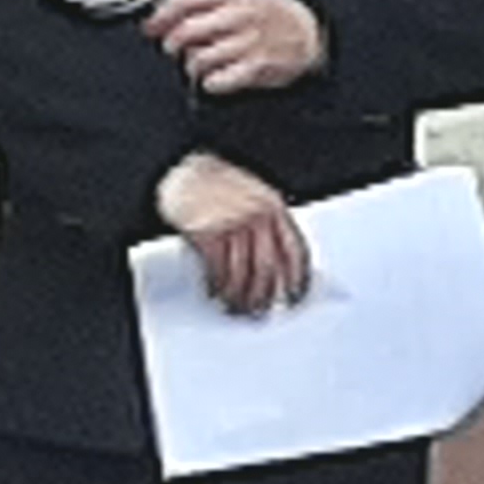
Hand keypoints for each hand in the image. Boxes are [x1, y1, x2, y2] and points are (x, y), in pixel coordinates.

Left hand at [147, 0, 325, 94]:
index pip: (185, 1)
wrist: (306, 31)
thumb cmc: (268, 13)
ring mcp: (248, 42)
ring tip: (201, 63)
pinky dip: (211, 82)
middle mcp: (239, 16)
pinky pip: (218, 81)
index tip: (152, 26)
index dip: (162, 16)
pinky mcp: (255, 67)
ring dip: (193, 65)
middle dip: (173, 43)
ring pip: (199, 59)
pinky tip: (216, 76)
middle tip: (175, 48)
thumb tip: (160, 16)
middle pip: (187, 32)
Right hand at [155, 151, 310, 313]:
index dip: (298, 279)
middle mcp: (256, 215)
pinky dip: (216, 287)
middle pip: (267, 268)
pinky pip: (216, 270)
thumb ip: (268, 225)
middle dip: (264, 295)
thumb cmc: (219, 188)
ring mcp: (231, 223)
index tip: (294, 297)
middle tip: (260, 311)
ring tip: (236, 307)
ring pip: (240, 273)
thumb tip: (279, 266)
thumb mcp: (253, 198)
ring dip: (238, 297)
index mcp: (273, 207)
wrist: (185, 173)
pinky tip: (216, 293)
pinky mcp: (206, 233)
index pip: (295, 250)